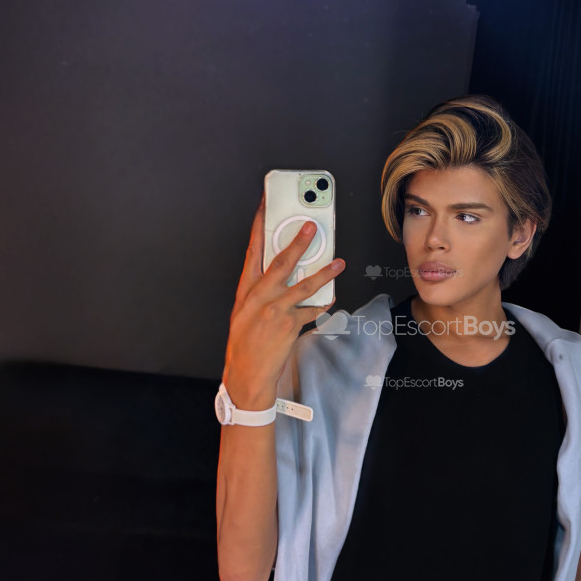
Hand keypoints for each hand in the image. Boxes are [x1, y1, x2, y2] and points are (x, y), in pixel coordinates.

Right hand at [221, 191, 345, 407]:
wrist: (246, 374)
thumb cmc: (243, 343)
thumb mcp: (243, 311)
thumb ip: (258, 289)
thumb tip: (277, 270)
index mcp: (245, 290)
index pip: (252, 251)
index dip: (258, 226)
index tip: (265, 206)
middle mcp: (259, 297)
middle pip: (281, 262)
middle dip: (298, 242)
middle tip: (311, 227)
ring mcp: (275, 310)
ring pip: (303, 285)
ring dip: (323, 273)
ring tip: (338, 263)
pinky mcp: (289, 325)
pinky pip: (312, 310)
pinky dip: (323, 303)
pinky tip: (331, 296)